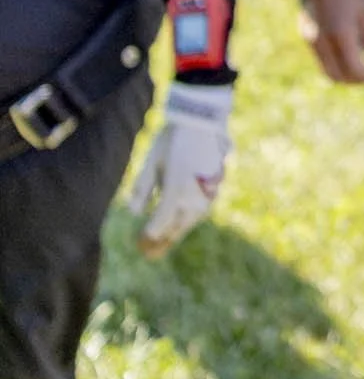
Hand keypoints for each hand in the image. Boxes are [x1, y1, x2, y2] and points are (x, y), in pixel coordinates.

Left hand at [127, 83, 231, 255]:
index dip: (148, 237)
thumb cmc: (171, 141)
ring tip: (163, 242)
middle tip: (149, 255)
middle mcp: (193, 199)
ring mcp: (207, 196)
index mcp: (175, 193)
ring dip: (176, 233)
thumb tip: (134, 212)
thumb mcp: (151, 163)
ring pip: (189, 222)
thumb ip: (142, 189)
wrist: (201, 123)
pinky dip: (187, 220)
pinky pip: (199, 212)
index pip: (159, 224)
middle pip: (176, 228)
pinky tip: (179, 222)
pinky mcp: (214, 190)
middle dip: (162, 242)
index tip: (138, 244)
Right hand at [300, 0, 363, 84]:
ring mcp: (311, 40)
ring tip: (362, 69)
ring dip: (345, 75)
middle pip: (339, 76)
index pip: (354, 69)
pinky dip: (335, 65)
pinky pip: (321, 60)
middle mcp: (322, 41)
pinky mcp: (306, 37)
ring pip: (327, 71)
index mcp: (340, 35)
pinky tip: (349, 55)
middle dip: (357, 81)